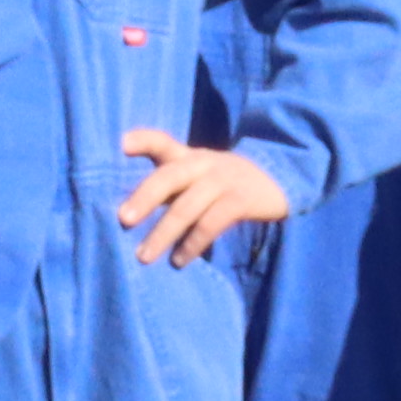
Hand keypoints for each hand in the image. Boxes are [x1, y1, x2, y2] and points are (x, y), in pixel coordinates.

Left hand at [111, 132, 292, 265]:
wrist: (278, 180)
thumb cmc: (225, 182)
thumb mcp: (199, 174)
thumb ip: (170, 182)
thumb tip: (130, 210)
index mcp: (190, 156)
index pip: (163, 142)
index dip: (143, 140)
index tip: (122, 145)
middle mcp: (204, 163)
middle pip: (169, 176)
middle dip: (145, 197)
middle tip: (123, 219)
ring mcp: (224, 180)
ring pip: (187, 206)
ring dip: (163, 233)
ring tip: (144, 256)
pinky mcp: (241, 200)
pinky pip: (211, 223)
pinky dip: (193, 244)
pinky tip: (179, 260)